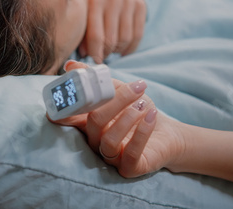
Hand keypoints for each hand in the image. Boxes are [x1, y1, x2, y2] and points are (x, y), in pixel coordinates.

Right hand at [48, 61, 185, 177]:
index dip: (65, 105)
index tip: (72, 89)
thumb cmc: (138, 110)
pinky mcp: (128, 168)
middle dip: (115, 102)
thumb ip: (97, 80)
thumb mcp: (119, 90)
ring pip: (109, 139)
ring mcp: (110, 157)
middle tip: (136, 88)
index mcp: (87, 123)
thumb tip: (71, 64)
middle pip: (94, 122)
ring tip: (143, 104)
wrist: (166, 133)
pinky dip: (142, 132)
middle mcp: (94, 141)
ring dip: (128, 118)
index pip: (67, 117)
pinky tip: (151, 115)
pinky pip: (130, 153)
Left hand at [79, 0, 146, 63]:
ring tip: (110, 51)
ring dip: (117, 50)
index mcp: (94, 0)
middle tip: (101, 56)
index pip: (96, 36)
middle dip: (105, 53)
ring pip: (125, 39)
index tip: (94, 61)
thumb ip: (81, 31)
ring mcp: (129, 0)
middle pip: (112, 39)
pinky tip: (121, 49)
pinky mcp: (140, 4)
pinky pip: (138, 35)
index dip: (95, 53)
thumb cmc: (89, 2)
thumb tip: (85, 55)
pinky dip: (130, 47)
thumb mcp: (82, 12)